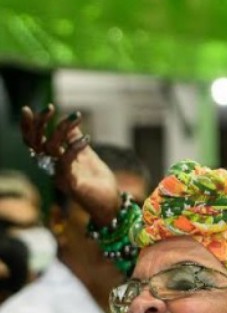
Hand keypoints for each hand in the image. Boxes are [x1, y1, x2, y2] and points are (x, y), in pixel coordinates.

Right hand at [21, 104, 120, 224]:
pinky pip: (66, 161)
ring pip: (50, 148)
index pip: (33, 142)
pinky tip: (87, 138)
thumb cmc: (98, 181)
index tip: (32, 108)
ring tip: (75, 117)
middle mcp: (53, 168)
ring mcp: (60, 177)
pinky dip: (74, 147)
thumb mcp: (86, 155)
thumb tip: (70, 120)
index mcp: (54, 161)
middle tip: (50, 108)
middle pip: (35, 143)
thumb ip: (75, 139)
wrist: (111, 204)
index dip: (29, 126)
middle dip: (39, 123)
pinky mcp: (71, 184)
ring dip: (61, 129)